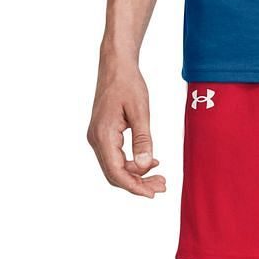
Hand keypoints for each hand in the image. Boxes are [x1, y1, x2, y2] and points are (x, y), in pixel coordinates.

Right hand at [87, 54, 165, 197]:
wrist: (115, 65)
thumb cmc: (128, 83)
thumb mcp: (141, 111)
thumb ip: (143, 140)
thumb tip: (144, 166)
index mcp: (103, 135)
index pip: (116, 172)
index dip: (134, 187)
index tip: (153, 194)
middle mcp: (96, 139)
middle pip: (115, 174)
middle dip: (138, 184)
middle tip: (162, 186)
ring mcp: (97, 137)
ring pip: (115, 168)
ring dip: (137, 176)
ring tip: (160, 178)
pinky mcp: (103, 134)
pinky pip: (116, 157)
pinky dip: (132, 164)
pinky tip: (151, 163)